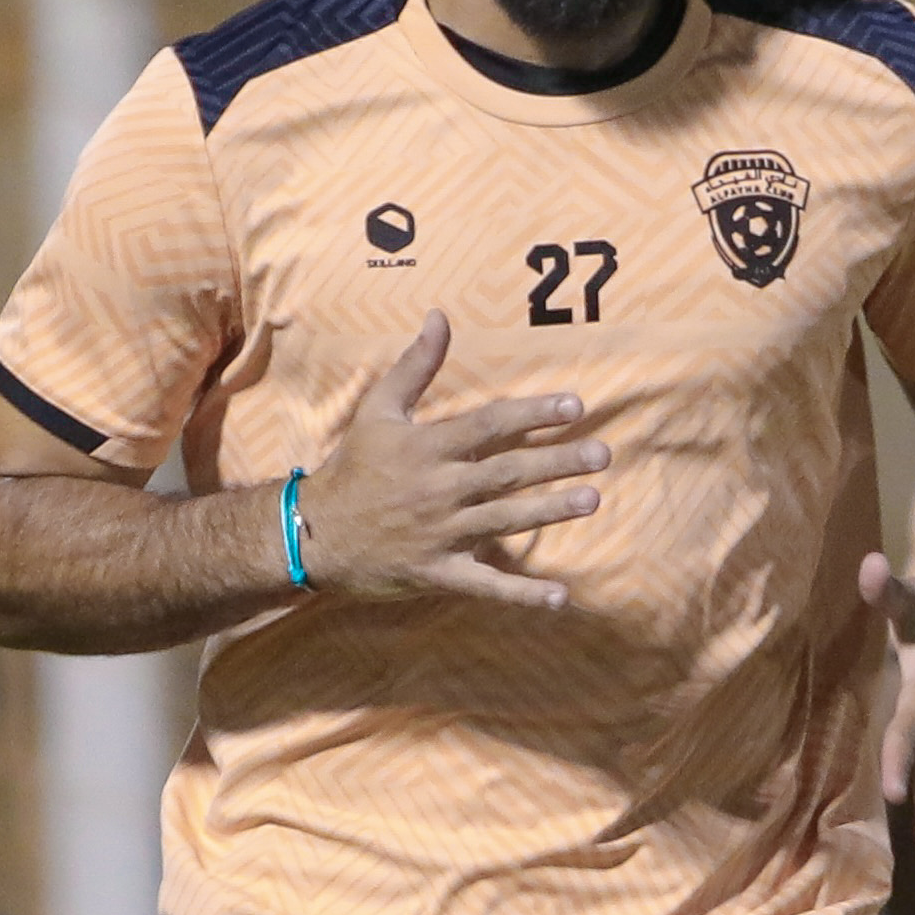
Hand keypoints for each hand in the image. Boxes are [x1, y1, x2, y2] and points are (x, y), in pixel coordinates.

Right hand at [296, 313, 608, 609]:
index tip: (575, 405)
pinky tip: (560, 598)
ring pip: (504, 520)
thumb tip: (440, 316)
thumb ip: (414, 366)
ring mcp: (439, 534)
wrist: (312, 534)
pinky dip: (522, 596)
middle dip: (557, 463)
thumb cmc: (353, 469)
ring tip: (592, 499)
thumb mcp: (378, 412)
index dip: (532, 414)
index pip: (488, 425)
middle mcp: (436, 490)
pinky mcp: (438, 573)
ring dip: (550, 511)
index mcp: (426, 449)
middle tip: (602, 454)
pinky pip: (486, 586)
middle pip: (506, 473)